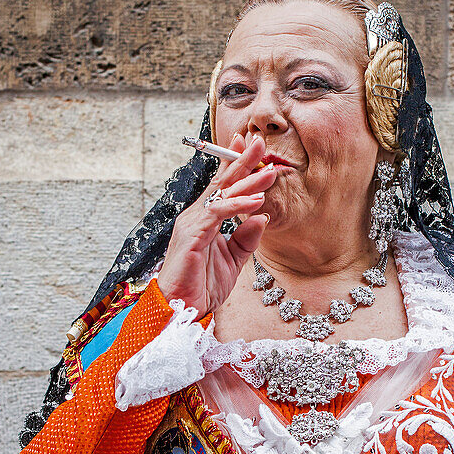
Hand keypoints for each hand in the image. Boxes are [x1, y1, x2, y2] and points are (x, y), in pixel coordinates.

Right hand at [157, 133, 274, 316]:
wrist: (183, 308)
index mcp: (206, 219)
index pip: (222, 186)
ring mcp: (192, 223)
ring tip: (269, 174)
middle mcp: (197, 215)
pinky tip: (255, 201)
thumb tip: (263, 216)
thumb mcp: (234, 259)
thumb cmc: (203, 285)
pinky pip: (217, 214)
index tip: (251, 145)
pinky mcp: (192, 235)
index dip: (236, 164)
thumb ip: (247, 238)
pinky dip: (237, 206)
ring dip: (247, 183)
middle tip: (262, 144)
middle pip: (222, 182)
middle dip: (243, 162)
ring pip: (222, 195)